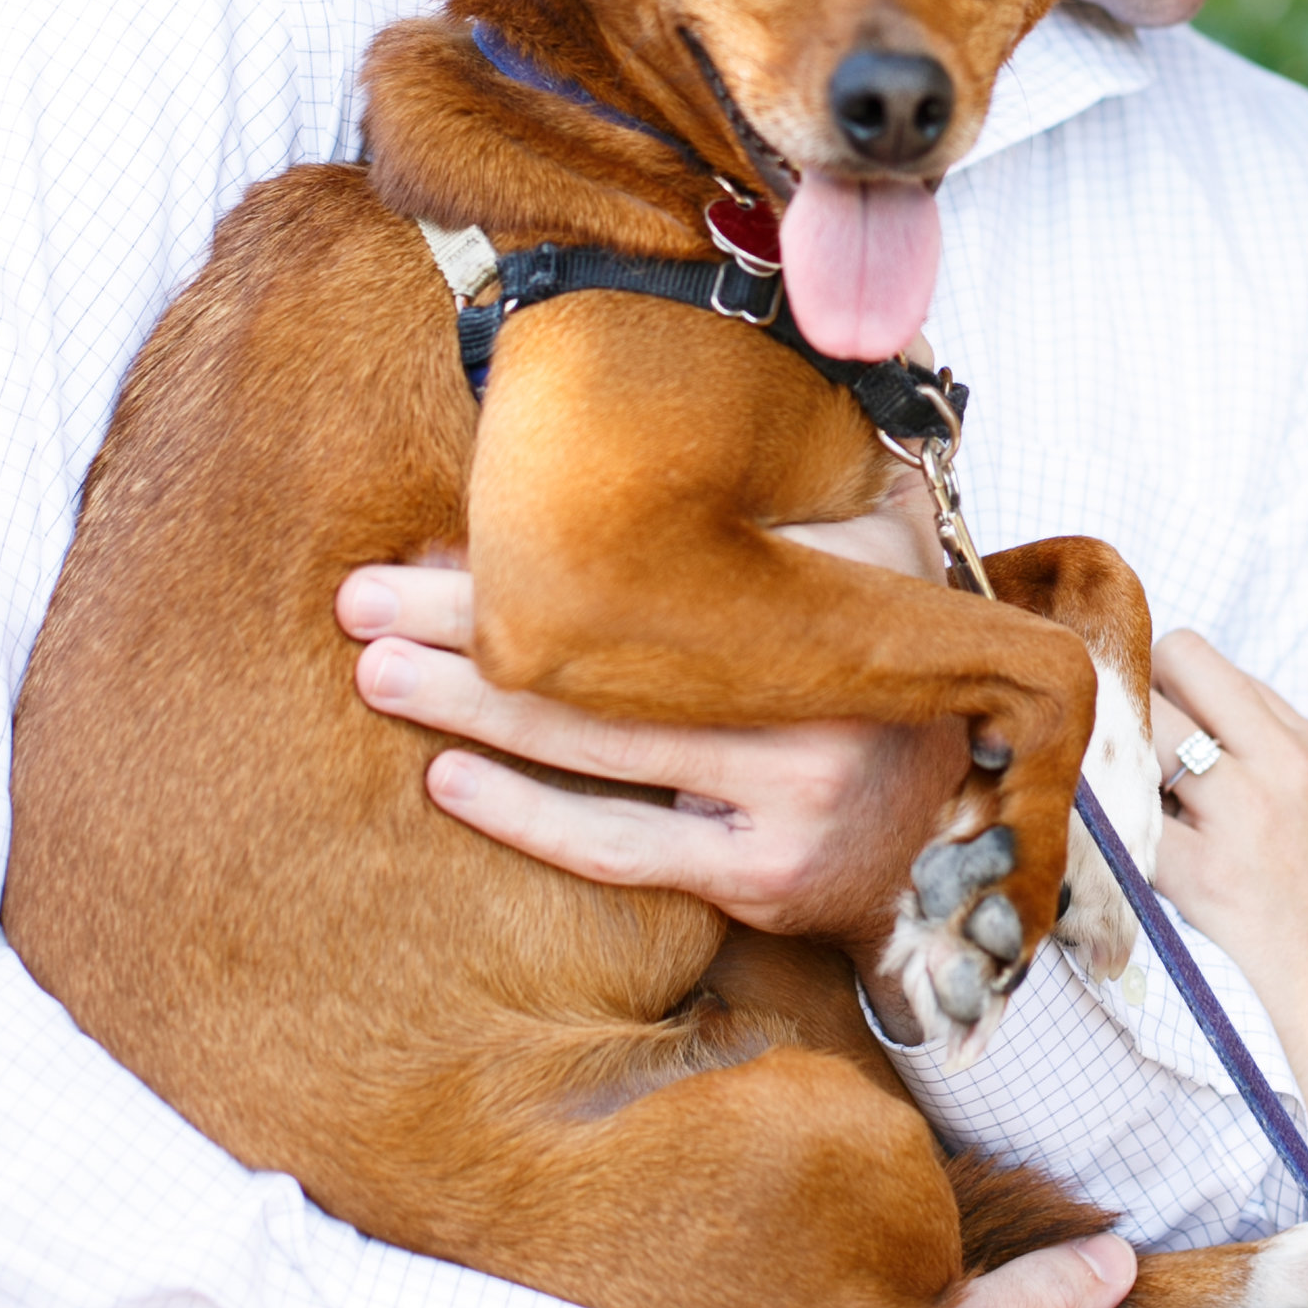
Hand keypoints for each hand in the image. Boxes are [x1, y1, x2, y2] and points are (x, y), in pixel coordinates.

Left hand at [339, 502, 971, 945]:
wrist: (947, 835)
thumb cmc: (859, 677)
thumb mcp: (861, 565)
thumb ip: (790, 492)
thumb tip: (638, 428)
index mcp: (839, 589)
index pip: (673, 560)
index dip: (549, 540)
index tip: (450, 513)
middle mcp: (830, 687)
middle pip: (617, 645)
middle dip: (472, 617)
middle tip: (359, 597)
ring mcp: (805, 792)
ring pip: (603, 744)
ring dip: (471, 706)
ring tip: (373, 672)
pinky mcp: (770, 879)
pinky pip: (623, 847)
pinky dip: (527, 814)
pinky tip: (447, 780)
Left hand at [1148, 631, 1307, 1037]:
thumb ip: (1282, 749)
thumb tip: (1205, 711)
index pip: (1213, 665)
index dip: (1172, 683)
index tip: (1161, 719)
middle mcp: (1282, 765)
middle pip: (1173, 664)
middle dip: (1139, 693)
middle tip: (1130, 743)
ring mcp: (1242, 817)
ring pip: (1142, 730)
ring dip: (1123, 754)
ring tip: (1130, 793)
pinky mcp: (1204, 875)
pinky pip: (1126, 819)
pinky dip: (1111, 821)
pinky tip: (1119, 838)